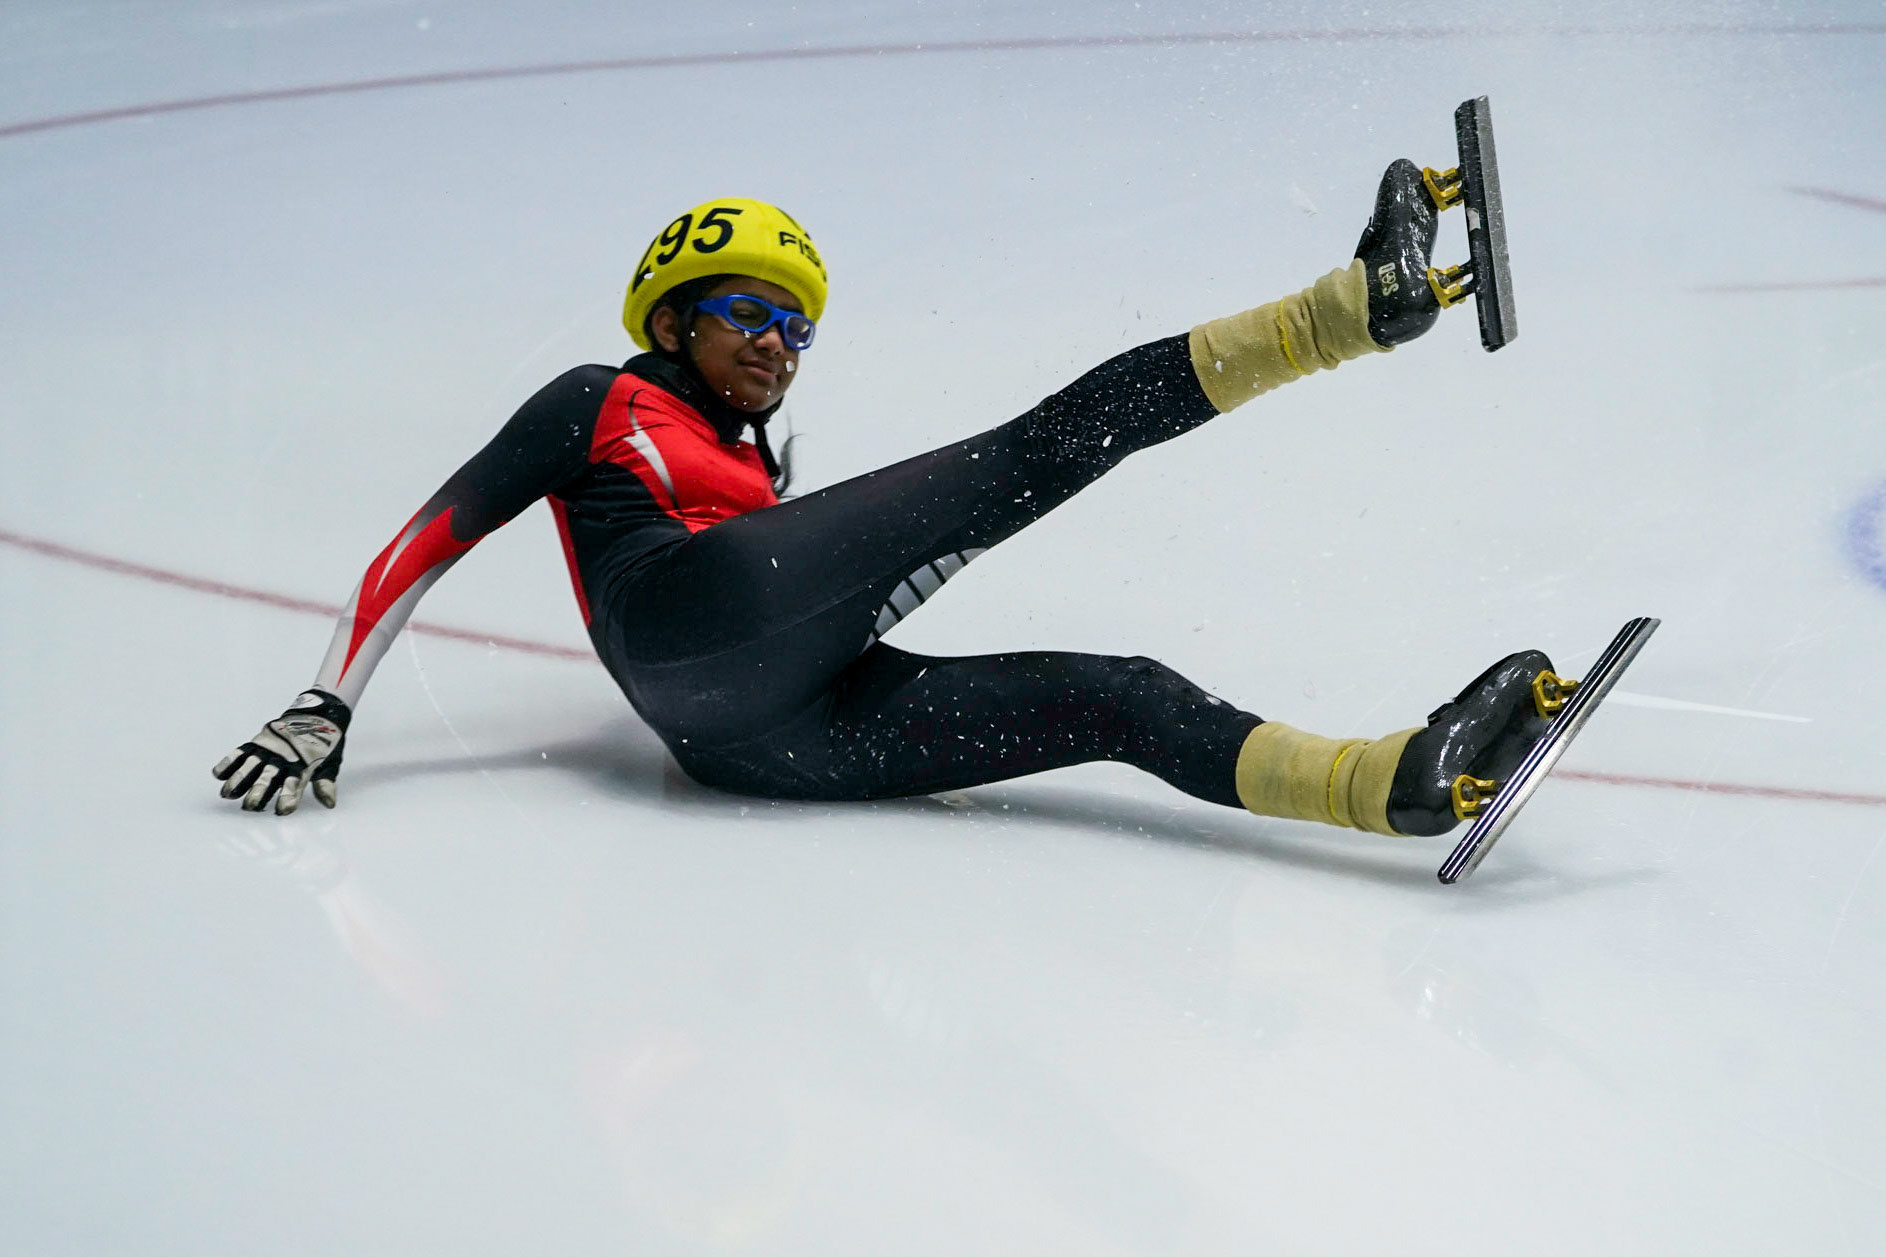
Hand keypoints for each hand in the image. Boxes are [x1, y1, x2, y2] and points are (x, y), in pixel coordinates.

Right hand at [213, 689, 351, 813]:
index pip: (296, 782)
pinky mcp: (259, 740)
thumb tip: (329, 803)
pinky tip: (218, 774)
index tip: (282, 810)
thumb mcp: (331, 763)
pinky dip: (230, 761)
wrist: (319, 713)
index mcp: (304, 763)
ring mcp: (270, 747)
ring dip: (239, 779)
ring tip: (226, 794)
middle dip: (260, 790)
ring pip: (252, 764)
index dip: (289, 796)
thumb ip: (325, 784)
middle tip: (250, 805)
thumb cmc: (325, 744)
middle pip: (270, 775)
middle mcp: (284, 755)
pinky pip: (242, 751)